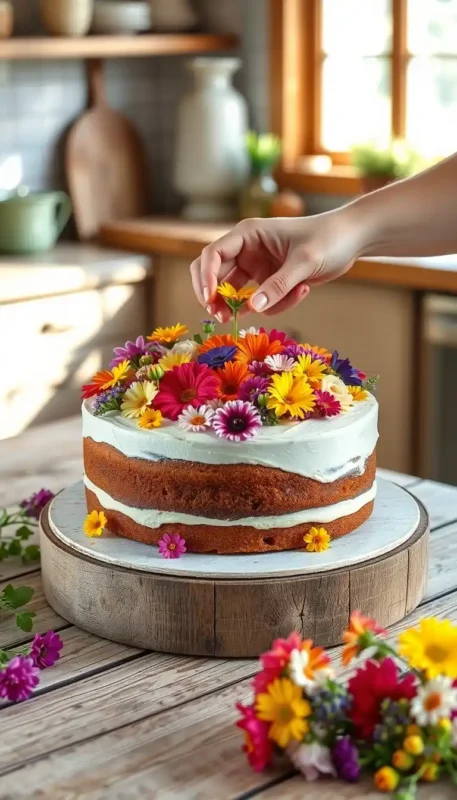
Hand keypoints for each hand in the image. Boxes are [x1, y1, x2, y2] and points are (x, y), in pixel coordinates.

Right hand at [190, 209, 362, 318]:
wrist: (351, 239)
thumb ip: (278, 285)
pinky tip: (302, 291)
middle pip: (215, 275)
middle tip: (221, 317)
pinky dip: (276, 305)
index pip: (213, 254)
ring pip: (236, 293)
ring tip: (265, 311)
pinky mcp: (270, 280)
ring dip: (245, 306)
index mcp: (248, 234)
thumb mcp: (304, 262)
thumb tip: (251, 308)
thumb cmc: (328, 239)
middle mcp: (247, 249)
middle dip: (216, 297)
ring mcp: (257, 266)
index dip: (206, 277)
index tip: (210, 300)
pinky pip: (261, 300)